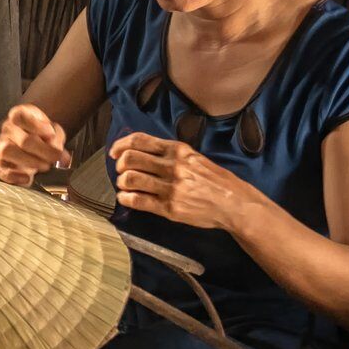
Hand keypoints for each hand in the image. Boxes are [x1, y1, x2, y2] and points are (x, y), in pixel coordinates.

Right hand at [0, 103, 71, 185]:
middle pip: (23, 140)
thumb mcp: (54, 130)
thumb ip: (57, 139)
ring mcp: (1, 146)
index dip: (36, 125)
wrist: (34, 143)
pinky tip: (27, 178)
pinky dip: (13, 176)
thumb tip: (60, 154)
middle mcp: (8, 129)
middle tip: (56, 157)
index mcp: (19, 115)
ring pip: (7, 152)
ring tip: (45, 166)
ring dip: (30, 162)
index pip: (19, 117)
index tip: (51, 133)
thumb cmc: (43, 135)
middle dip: (44, 151)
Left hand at [110, 131, 262, 231]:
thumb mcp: (194, 157)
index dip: (120, 145)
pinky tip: (127, 198)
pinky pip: (138, 201)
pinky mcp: (170, 208)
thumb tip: (141, 152)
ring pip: (131, 179)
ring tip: (126, 186)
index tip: (115, 153)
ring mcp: (171, 187)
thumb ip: (170, 154)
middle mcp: (173, 166)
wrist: (234, 203)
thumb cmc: (214, 180)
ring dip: (122, 182)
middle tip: (122, 171)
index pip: (139, 140)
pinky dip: (126, 198)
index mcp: (178, 150)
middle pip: (130, 158)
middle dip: (120, 165)